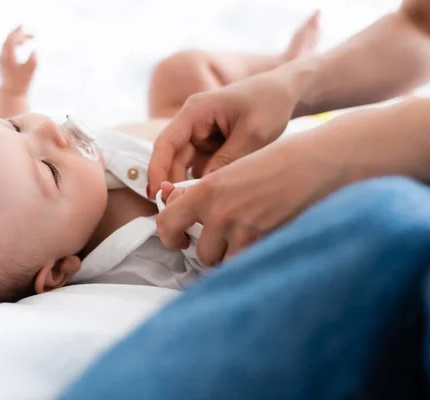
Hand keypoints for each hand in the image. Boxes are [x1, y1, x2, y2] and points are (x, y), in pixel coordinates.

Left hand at [0, 26, 36, 94]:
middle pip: (9, 40)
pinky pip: (8, 48)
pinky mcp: (4, 62)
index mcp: (7, 57)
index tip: (23, 26)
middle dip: (20, 35)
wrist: (11, 93)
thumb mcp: (29, 72)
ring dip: (19, 39)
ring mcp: (2, 59)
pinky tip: (22, 44)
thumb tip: (35, 50)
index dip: (17, 32)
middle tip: (31, 32)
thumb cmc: (21, 83)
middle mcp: (3, 56)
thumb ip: (33, 61)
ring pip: (9, 44)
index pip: (11, 40)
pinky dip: (16, 44)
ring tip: (29, 38)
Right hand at [147, 70, 297, 198]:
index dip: (157, 170)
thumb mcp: (253, 133)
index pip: (165, 143)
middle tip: (182, 209)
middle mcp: (192, 123)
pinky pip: (200, 168)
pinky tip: (213, 197)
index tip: (156, 194)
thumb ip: (228, 160)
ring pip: (185, 166)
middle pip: (172, 158)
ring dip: (189, 185)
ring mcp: (200, 135)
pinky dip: (204, 182)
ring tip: (200, 206)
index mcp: (195, 111)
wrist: (287, 91)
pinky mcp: (211, 146)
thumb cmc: (270, 102)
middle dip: (174, 183)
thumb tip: (204, 188)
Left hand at [156, 136, 346, 265]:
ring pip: (222, 262)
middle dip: (212, 249)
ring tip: (247, 238)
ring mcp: (242, 230)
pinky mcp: (264, 242)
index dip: (170, 236)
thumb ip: (199, 191)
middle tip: (227, 237)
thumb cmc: (271, 165)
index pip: (167, 223)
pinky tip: (262, 242)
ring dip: (231, 256)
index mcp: (206, 191)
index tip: (180, 239)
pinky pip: (245, 264)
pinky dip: (250, 259)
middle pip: (200, 253)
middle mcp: (219, 212)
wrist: (313, 164)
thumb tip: (170, 202)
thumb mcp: (229, 171)